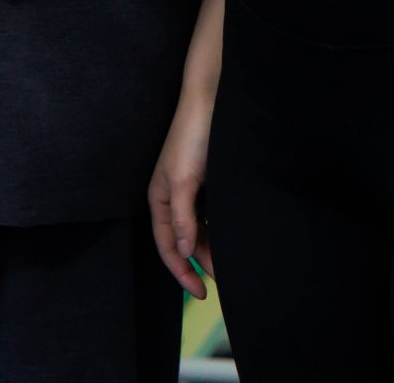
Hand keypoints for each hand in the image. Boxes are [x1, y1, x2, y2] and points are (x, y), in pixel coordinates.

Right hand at [146, 82, 215, 296]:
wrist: (211, 101)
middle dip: (201, 263)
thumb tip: (184, 252)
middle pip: (185, 241)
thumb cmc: (192, 138)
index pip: (168, 246)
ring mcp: (190, 190)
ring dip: (212, 247)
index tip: (201, 292)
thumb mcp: (183, 180)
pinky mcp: (207, 182)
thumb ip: (183, 217)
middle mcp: (173, 198)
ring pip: (200, 230)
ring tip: (232, 262)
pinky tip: (233, 236)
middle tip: (224, 281)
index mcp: (160, 199)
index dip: (182, 272)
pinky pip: (211, 215)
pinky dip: (219, 229)